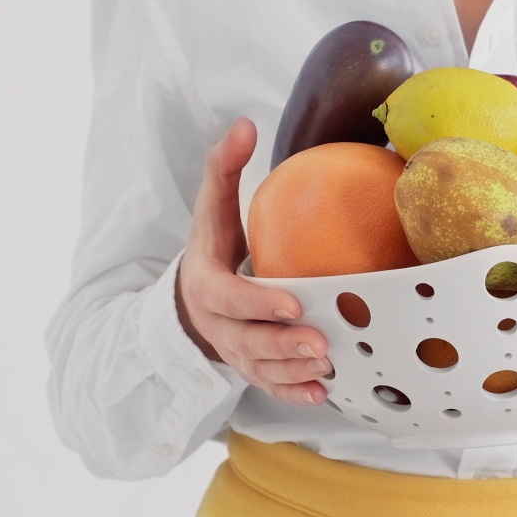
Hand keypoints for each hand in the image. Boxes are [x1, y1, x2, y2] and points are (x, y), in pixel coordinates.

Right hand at [175, 117, 331, 405]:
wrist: (189, 300)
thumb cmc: (211, 249)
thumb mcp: (210, 209)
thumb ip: (223, 169)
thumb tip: (245, 124)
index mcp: (206, 286)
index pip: (231, 298)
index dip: (258, 303)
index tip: (293, 301)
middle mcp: (219, 326)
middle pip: (248, 342)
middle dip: (283, 345)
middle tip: (321, 344)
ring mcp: (234, 353)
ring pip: (261, 369)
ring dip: (293, 372)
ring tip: (328, 365)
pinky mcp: (250, 370)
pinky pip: (270, 387)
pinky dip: (294, 392)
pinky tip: (322, 392)